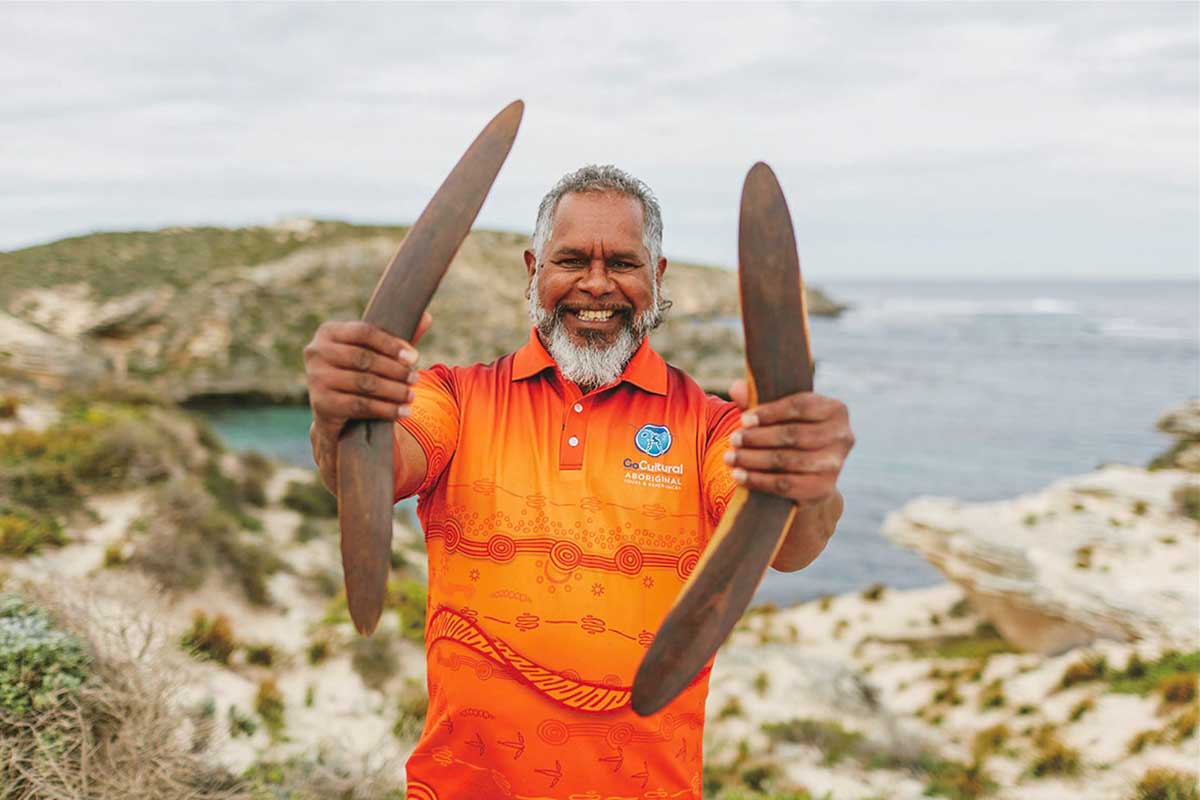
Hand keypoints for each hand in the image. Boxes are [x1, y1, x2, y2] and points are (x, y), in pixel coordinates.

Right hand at [303, 313, 431, 436]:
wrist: (333, 410)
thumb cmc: (357, 372)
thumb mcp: (373, 353)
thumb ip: (395, 338)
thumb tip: (427, 317)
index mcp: (328, 331)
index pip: (364, 332)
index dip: (391, 344)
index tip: (414, 357)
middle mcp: (316, 351)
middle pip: (364, 358)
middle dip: (394, 369)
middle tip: (415, 378)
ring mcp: (316, 378)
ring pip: (364, 383)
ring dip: (393, 390)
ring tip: (411, 395)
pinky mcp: (321, 403)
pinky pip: (360, 405)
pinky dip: (385, 409)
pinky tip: (403, 412)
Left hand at [725, 380, 853, 503]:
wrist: (809, 477)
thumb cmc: (792, 434)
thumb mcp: (780, 414)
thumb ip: (759, 399)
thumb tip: (737, 388)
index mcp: (836, 410)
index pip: (801, 406)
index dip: (770, 412)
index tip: (744, 419)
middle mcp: (842, 436)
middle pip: (793, 435)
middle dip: (758, 437)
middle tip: (733, 439)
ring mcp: (834, 465)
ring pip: (787, 460)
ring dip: (753, 459)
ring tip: (730, 458)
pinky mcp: (823, 489)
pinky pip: (785, 484)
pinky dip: (758, 480)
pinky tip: (739, 476)